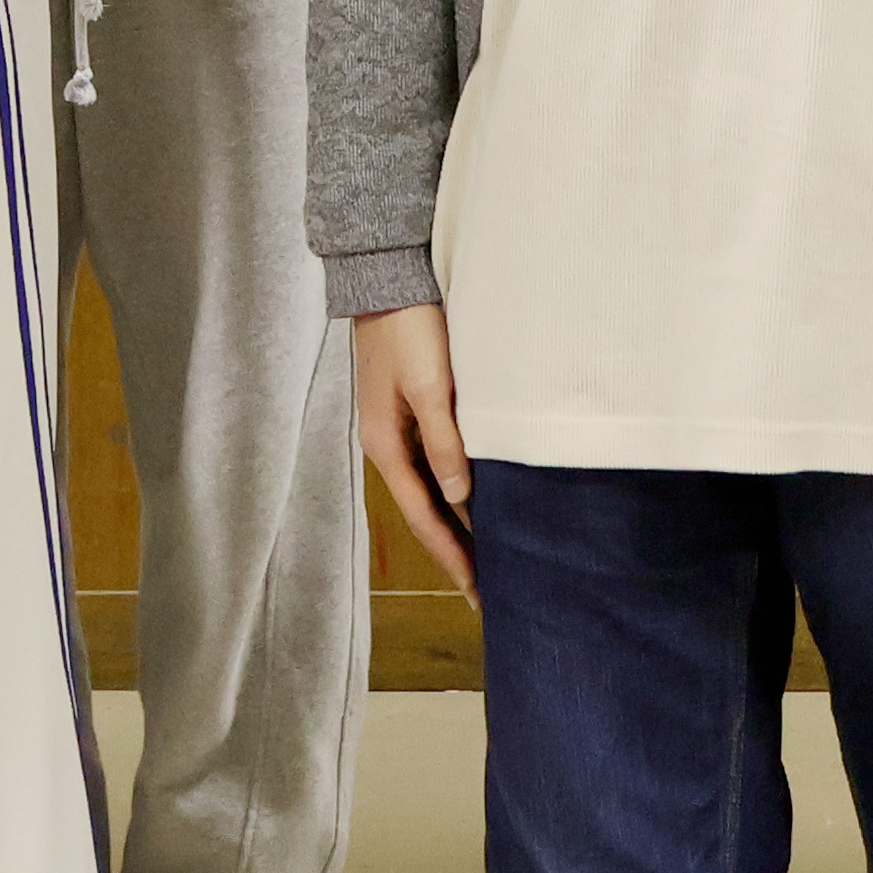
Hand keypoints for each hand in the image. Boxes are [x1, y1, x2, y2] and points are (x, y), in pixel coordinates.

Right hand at [353, 302, 476, 602]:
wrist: (388, 280)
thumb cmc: (409, 330)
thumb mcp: (429, 387)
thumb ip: (443, 441)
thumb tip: (460, 497)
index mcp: (386, 446)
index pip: (424, 517)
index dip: (452, 557)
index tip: (477, 593)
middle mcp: (388, 445)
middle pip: (425, 511)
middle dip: (454, 550)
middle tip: (486, 588)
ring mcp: (398, 429)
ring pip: (431, 490)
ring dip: (455, 523)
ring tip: (485, 554)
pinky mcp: (412, 410)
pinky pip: (434, 464)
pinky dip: (455, 490)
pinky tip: (475, 498)